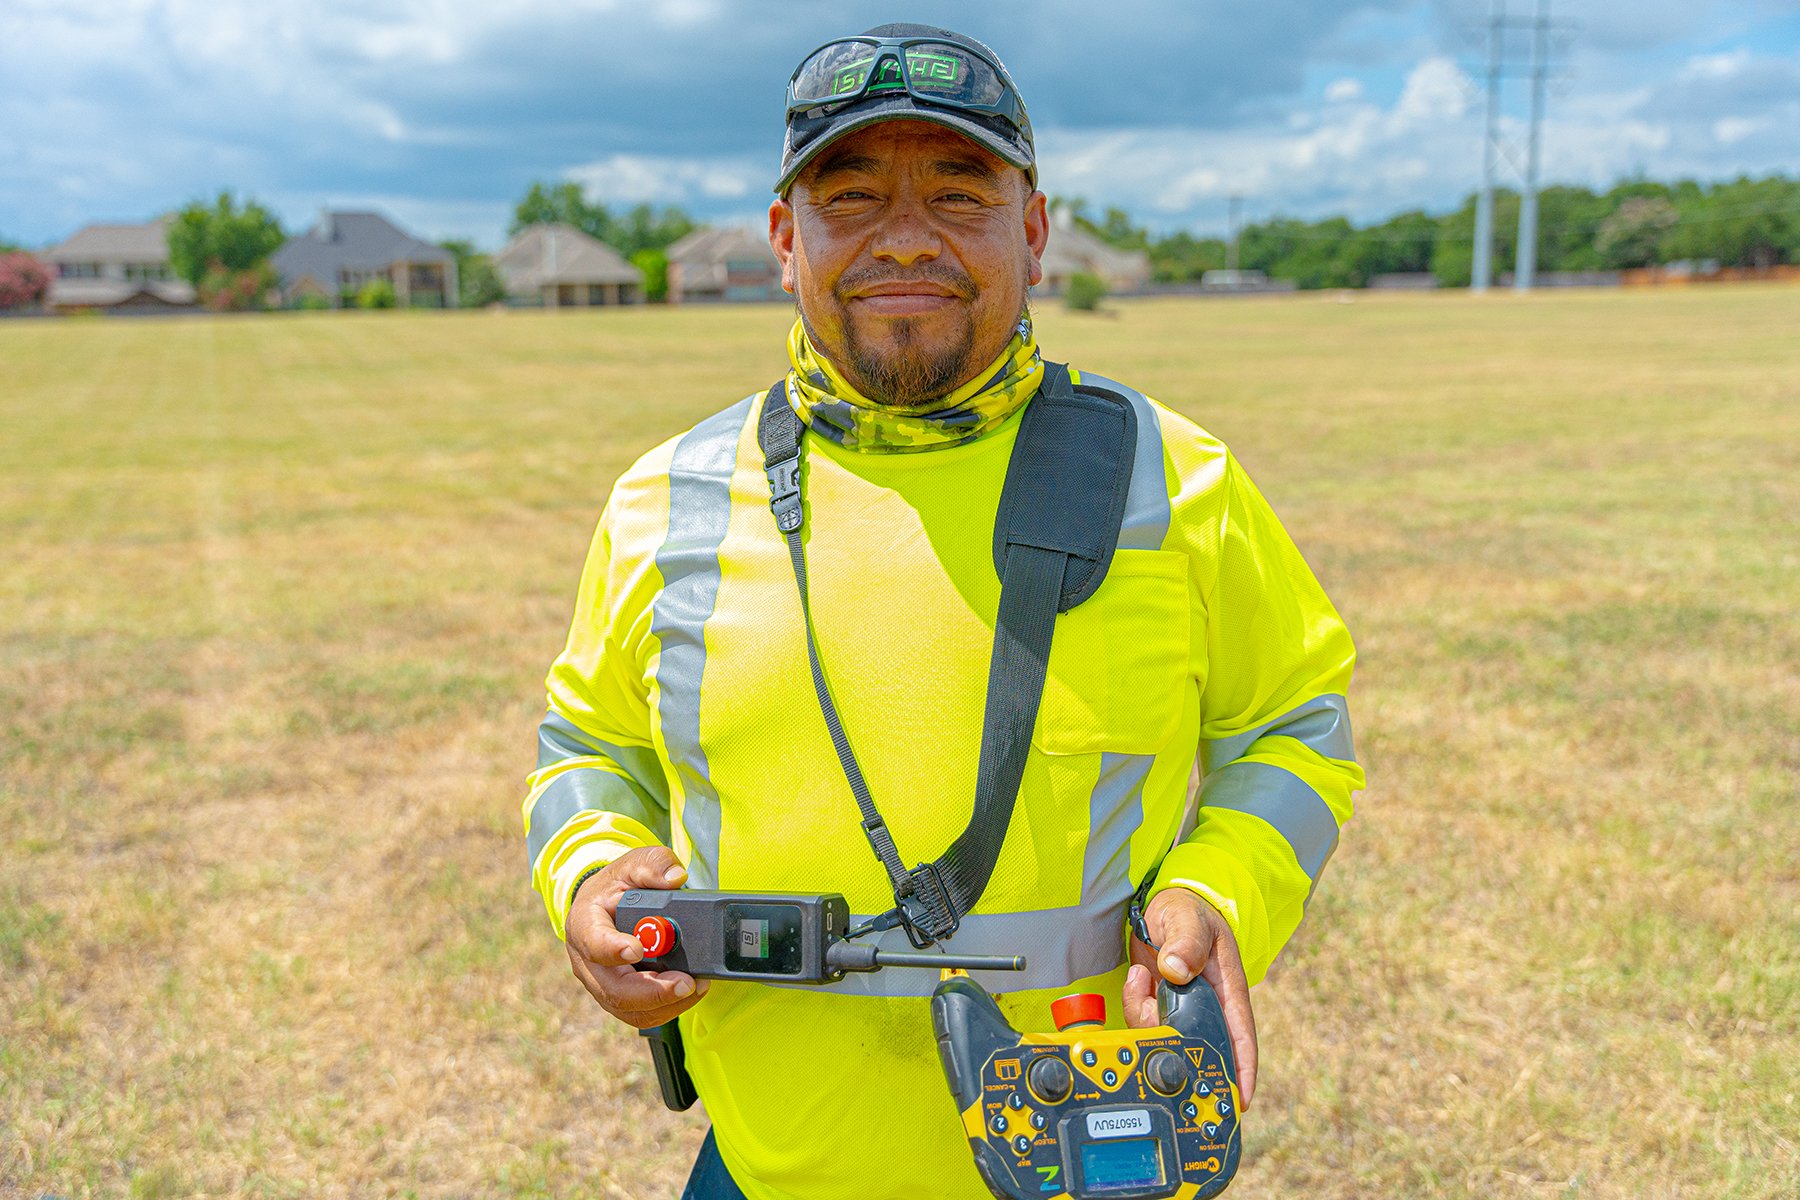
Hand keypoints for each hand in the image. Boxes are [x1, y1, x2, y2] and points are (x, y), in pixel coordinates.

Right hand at [564, 845, 709, 1028]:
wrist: (604, 906)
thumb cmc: (617, 886)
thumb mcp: (632, 864)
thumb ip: (653, 864)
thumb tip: (676, 877)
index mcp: (584, 924)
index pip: (593, 942)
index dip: (613, 950)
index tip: (637, 950)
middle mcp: (587, 961)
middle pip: (614, 990)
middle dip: (652, 991)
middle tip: (685, 983)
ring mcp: (600, 984)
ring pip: (628, 1009)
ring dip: (664, 1004)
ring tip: (695, 986)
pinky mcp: (617, 998)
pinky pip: (639, 1014)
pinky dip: (666, 1008)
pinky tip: (688, 992)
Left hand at [1122, 887, 1258, 1108]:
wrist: (1163, 906)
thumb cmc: (1187, 911)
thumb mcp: (1189, 919)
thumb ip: (1186, 941)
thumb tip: (1177, 969)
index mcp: (1227, 990)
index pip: (1241, 1036)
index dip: (1242, 1070)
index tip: (1240, 1099)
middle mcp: (1208, 1006)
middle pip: (1197, 1046)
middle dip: (1176, 1045)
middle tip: (1155, 1023)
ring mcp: (1182, 1009)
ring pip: (1165, 1036)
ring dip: (1146, 1015)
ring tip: (1142, 976)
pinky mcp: (1159, 1006)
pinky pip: (1144, 1022)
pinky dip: (1135, 1003)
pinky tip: (1137, 975)